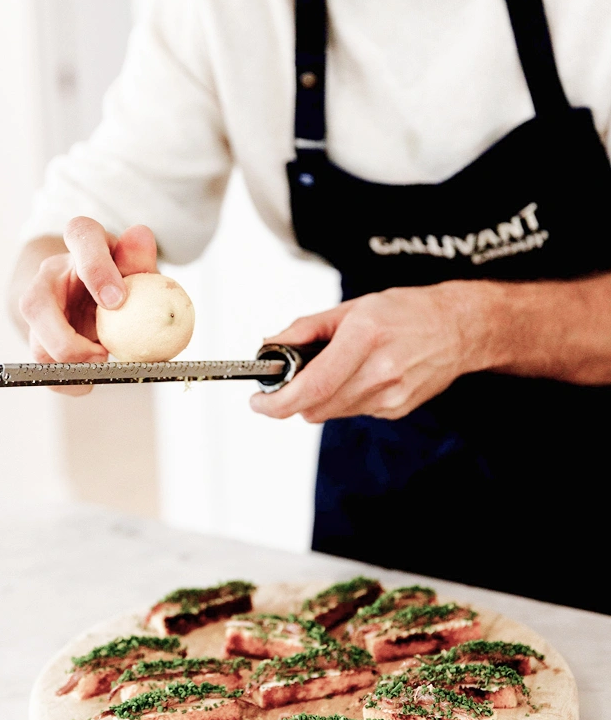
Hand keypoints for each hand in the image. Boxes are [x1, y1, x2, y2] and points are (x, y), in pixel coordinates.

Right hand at [18, 218, 157, 394]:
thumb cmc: (122, 275)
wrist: (98, 293)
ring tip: (101, 369)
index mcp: (81, 241)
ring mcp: (40, 307)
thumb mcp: (135, 265)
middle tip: (101, 355)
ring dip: (68, 364)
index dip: (96, 269)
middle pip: (36, 304)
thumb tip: (141, 234)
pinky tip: (90, 381)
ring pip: (35, 341)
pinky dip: (67, 381)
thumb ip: (138, 258)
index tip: (117, 301)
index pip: (81, 237)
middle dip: (66, 338)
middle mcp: (51, 273)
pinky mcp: (39, 337)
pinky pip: (44, 366)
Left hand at [250, 282, 497, 422]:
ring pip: (330, 412)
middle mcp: (379, 371)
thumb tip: (270, 346)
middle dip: (293, 398)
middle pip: (314, 407)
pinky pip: (352, 411)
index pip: (311, 387)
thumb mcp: (351, 307)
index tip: (259, 401)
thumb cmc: (406, 311)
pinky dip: (343, 398)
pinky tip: (360, 375)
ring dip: (319, 397)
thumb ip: (306, 329)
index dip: (277, 401)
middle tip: (288, 379)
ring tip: (334, 368)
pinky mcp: (396, 409)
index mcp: (364, 338)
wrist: (459, 329)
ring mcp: (391, 396)